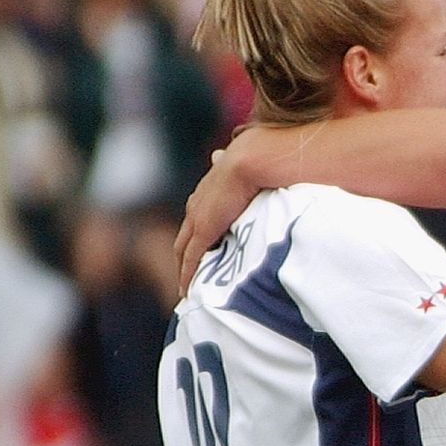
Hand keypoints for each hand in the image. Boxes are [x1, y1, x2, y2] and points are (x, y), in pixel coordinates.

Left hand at [174, 144, 259, 293]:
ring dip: (184, 268)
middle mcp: (198, 203)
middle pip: (185, 236)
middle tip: (190, 276)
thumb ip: (231, 169)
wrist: (254, 158)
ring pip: (183, 249)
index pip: (198, 217)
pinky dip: (188, 274)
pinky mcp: (204, 229)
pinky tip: (188, 290)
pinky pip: (192, 258)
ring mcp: (198, 216)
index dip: (198, 235)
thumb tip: (217, 155)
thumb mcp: (246, 166)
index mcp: (209, 190)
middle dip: (185, 256)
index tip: (203, 251)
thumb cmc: (262, 159)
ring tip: (189, 287)